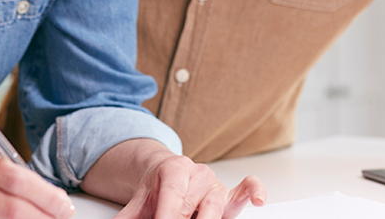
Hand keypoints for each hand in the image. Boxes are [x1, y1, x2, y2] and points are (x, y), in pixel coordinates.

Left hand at [113, 154, 265, 218]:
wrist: (165, 173)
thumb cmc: (155, 190)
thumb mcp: (137, 203)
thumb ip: (127, 218)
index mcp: (174, 170)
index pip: (172, 199)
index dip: (167, 217)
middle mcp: (198, 174)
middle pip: (193, 206)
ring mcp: (215, 185)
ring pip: (217, 205)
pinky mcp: (230, 195)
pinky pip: (245, 189)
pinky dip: (253, 192)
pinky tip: (257, 201)